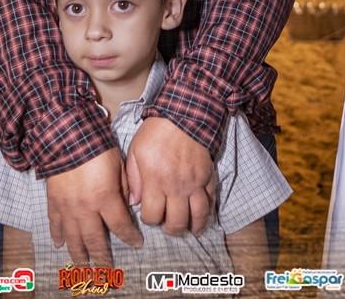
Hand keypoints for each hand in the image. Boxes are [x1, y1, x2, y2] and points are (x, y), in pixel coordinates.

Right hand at [47, 147, 142, 265]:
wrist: (66, 136)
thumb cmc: (97, 146)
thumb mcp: (119, 163)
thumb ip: (125, 186)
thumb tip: (129, 203)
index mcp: (105, 198)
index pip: (120, 226)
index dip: (130, 237)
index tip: (137, 244)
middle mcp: (86, 208)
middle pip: (95, 240)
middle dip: (102, 257)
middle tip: (107, 270)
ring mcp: (67, 207)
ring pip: (73, 238)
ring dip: (79, 253)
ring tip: (83, 265)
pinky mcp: (54, 201)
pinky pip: (55, 223)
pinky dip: (57, 235)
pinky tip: (60, 244)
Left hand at [126, 118, 214, 236]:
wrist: (185, 114)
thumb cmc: (156, 131)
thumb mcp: (136, 150)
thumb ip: (133, 178)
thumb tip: (134, 201)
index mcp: (155, 182)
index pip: (152, 216)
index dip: (149, 220)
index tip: (148, 214)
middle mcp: (176, 187)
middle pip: (176, 222)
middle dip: (171, 229)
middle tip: (169, 226)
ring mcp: (195, 183)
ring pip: (198, 215)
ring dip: (194, 226)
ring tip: (190, 229)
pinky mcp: (208, 176)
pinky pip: (211, 199)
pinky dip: (208, 210)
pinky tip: (203, 213)